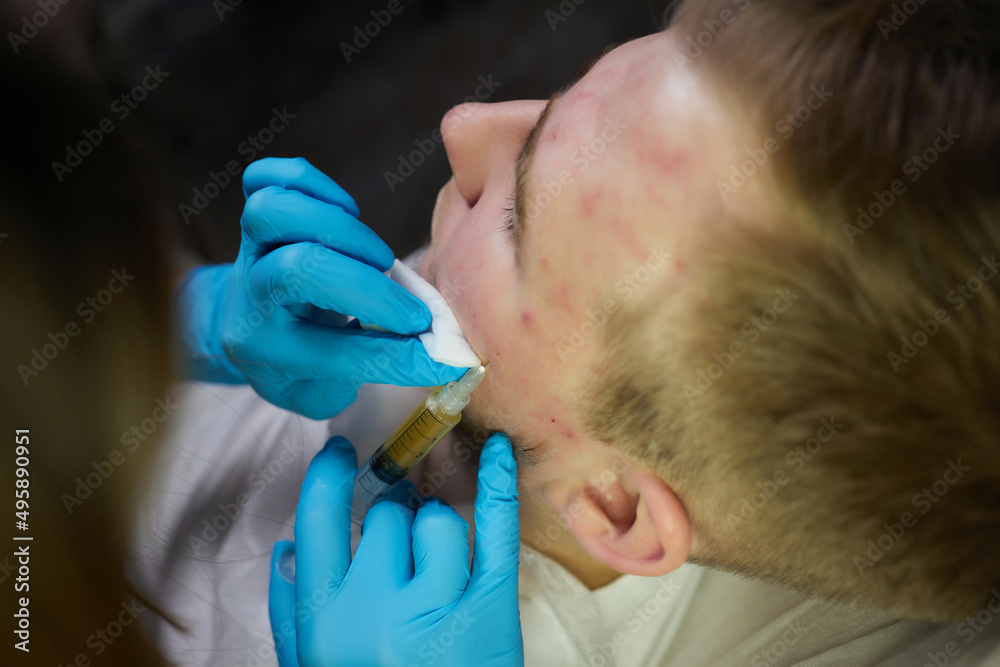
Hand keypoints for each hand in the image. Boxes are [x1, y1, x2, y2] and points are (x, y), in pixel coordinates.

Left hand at [174, 157, 466, 417]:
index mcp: (267, 349)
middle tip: (409, 307)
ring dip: (338, 228)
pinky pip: (264, 178)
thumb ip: (379, 369)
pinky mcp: (255, 212)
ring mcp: (248, 247)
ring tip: (375, 256)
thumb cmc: (297, 361)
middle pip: (298, 269)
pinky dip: (309, 183)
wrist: (247, 326)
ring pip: (273, 213)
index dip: (393, 355)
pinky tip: (343, 209)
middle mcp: (252, 294)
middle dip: (366, 286)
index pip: (332, 354)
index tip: (440, 357)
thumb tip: (444, 356)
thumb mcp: (327, 389)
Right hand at [268, 433, 522, 666]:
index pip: (318, 519)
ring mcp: (439, 608)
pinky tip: (498, 451)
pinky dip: (499, 485)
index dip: (327, 475)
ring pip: (436, 522)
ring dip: (434, 532)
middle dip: (391, 523)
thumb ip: (293, 612)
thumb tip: (288, 548)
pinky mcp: (493, 610)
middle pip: (384, 518)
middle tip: (400, 549)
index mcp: (327, 619)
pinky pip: (496, 533)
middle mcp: (378, 608)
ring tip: (434, 567)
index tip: (339, 452)